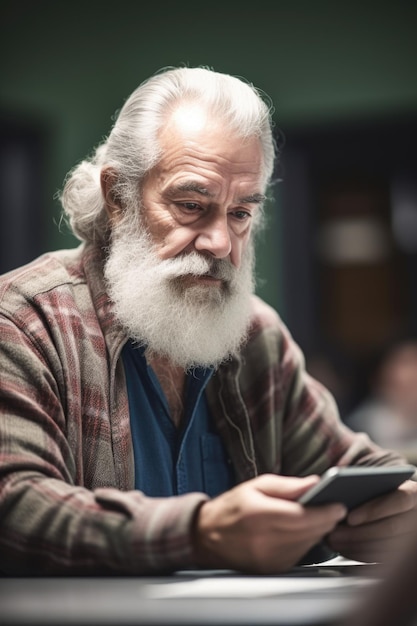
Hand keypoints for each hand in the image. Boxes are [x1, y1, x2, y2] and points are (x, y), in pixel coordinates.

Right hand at [192, 474, 346, 573]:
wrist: (207, 535)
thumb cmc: (231, 508)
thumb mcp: (256, 486)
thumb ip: (287, 485)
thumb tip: (314, 483)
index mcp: (260, 514)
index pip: (303, 517)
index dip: (325, 512)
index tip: (339, 505)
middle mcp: (264, 539)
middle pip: (309, 532)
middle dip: (326, 520)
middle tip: (333, 509)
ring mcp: (268, 557)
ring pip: (307, 544)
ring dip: (316, 531)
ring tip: (317, 517)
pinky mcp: (271, 568)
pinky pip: (299, 554)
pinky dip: (305, 542)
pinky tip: (301, 531)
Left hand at [327, 479, 416, 562]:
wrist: (393, 506)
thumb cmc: (379, 491)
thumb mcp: (376, 483)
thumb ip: (364, 484)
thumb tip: (340, 487)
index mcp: (413, 493)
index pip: (399, 501)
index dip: (374, 510)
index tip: (350, 517)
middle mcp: (416, 516)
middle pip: (392, 528)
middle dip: (359, 533)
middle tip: (334, 534)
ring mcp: (412, 540)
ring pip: (388, 549)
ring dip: (357, 547)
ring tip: (335, 541)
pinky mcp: (404, 555)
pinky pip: (384, 561)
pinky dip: (362, 557)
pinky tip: (344, 550)